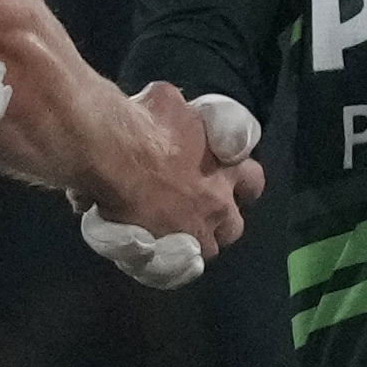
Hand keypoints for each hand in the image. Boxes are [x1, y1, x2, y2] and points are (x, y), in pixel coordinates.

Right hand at [81, 88, 261, 288]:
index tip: (226, 182)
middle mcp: (217, 203)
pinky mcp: (165, 249)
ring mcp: (193, 230)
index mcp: (227, 167)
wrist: (113, 149)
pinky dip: (165, 256)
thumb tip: (171, 114)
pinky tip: (149, 245)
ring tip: (172, 233)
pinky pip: (172, 265)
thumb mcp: (171, 102)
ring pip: (206, 249)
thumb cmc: (146, 120)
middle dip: (221, 221)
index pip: (253, 181)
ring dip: (194, 241)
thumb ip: (182, 117)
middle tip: (200, 213)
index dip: (240, 184)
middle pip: (234, 226)